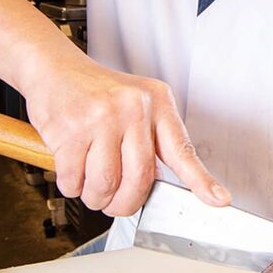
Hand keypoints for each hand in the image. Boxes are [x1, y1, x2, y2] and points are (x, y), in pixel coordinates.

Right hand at [20, 55, 229, 215]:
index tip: (219, 200)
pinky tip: (70, 168)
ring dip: (94, 196)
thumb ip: (151, 140)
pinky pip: (74, 180)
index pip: (182, 149)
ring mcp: (102, 117)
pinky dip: (71, 185)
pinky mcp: (71, 129)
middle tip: (114, 204)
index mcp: (157, 102)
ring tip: (89, 183)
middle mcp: (134, 107)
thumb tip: (157, 186)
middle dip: (124, 203)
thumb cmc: (96, 93)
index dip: (201, 180)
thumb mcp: (136, 104)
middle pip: (139, 179)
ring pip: (105, 184)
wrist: (54, 69)